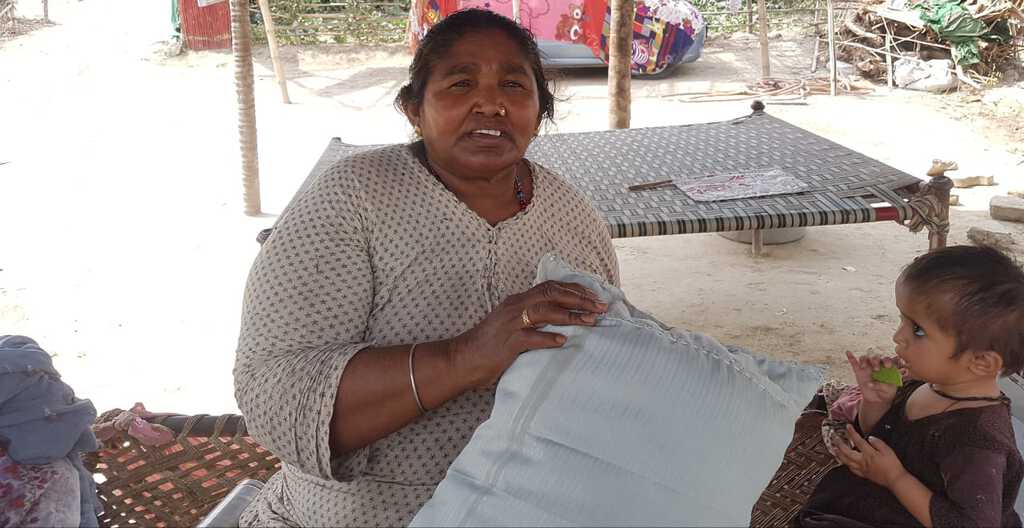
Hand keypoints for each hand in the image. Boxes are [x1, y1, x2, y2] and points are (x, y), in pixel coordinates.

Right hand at [451, 281, 607, 387]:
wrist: (461, 359)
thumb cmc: (488, 345)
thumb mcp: (510, 325)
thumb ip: (530, 319)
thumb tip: (557, 321)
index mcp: (517, 301)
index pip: (549, 287)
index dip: (574, 289)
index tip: (593, 295)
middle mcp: (514, 307)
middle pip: (551, 294)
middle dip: (579, 299)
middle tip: (600, 306)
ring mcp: (510, 324)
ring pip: (544, 311)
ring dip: (571, 315)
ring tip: (590, 320)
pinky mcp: (507, 343)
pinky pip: (531, 337)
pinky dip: (549, 338)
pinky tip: (563, 342)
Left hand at [836, 424, 908, 488]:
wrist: (895, 480)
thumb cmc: (893, 466)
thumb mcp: (888, 451)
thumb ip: (878, 443)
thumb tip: (870, 438)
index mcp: (869, 453)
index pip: (858, 440)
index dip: (852, 433)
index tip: (848, 427)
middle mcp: (863, 461)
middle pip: (847, 451)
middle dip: (839, 444)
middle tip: (834, 438)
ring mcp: (862, 468)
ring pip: (846, 461)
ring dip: (839, 454)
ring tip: (834, 450)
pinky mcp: (864, 474)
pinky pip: (852, 469)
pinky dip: (846, 464)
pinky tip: (845, 462)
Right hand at [845, 351, 902, 404]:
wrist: (877, 399)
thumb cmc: (886, 393)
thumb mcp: (888, 391)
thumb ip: (881, 386)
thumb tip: (870, 384)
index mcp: (886, 368)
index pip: (886, 360)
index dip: (887, 361)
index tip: (887, 366)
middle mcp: (876, 365)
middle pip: (875, 357)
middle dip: (875, 361)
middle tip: (876, 370)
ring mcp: (867, 368)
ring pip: (865, 358)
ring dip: (864, 361)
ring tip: (864, 366)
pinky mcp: (859, 372)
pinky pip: (854, 363)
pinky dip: (851, 357)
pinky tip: (848, 352)